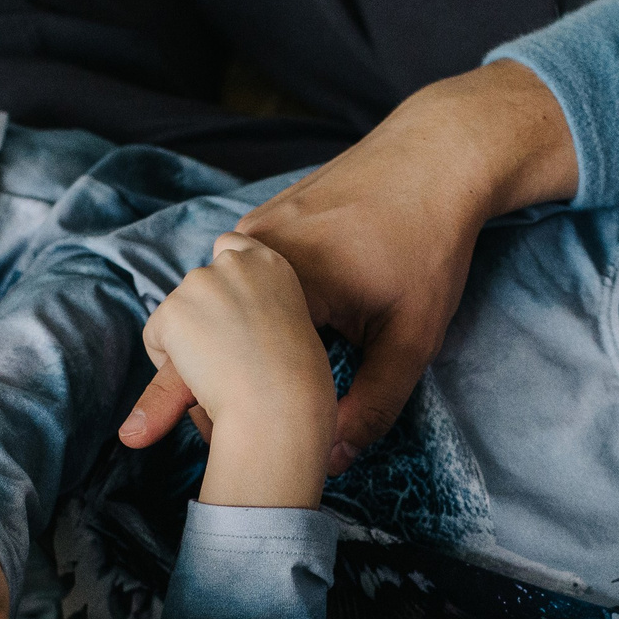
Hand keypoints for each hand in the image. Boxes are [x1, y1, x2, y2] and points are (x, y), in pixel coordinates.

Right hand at [119, 61, 576, 473]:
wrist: (434, 157)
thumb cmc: (429, 246)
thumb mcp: (413, 337)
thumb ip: (373, 405)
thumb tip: (329, 461)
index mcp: (282, 283)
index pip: (218, 364)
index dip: (204, 412)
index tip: (184, 448)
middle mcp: (251, 251)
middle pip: (201, 332)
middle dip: (202, 380)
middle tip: (210, 425)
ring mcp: (250, 230)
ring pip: (210, 303)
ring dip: (216, 344)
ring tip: (227, 383)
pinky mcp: (258, 220)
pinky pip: (226, 276)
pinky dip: (231, 310)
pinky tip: (260, 336)